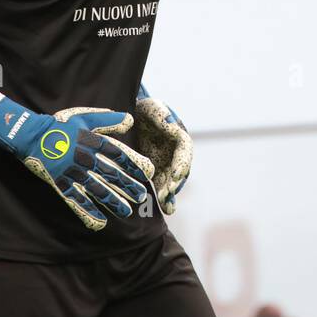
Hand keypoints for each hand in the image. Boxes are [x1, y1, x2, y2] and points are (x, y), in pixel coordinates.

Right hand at [0, 97, 155, 230]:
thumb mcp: (84, 118)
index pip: (117, 154)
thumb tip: (130, 120)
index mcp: (91, 142)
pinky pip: (76, 199)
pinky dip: (88, 211)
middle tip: (140, 197)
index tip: (147, 174)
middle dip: (126, 186)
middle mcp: (84, 158)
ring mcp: (72, 171)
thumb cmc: (60, 125)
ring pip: (96, 189)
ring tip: (126, 211)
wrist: (31, 134)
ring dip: (112, 201)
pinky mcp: (60, 182)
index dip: (133, 164)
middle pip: (110, 174)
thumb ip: (107, 120)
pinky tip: (100, 221)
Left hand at [134, 87, 191, 213]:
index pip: (184, 149)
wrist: (131, 117)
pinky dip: (165, 196)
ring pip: (173, 180)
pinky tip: (165, 209)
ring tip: (167, 206)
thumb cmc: (142, 109)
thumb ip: (160, 114)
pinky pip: (162, 184)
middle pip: (180, 169)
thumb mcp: (150, 107)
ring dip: (171, 193)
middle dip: (175, 183)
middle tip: (167, 194)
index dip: (182, 163)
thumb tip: (170, 124)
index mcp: (177, 134)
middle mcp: (175, 151)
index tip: (176, 175)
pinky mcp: (156, 170)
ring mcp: (167, 162)